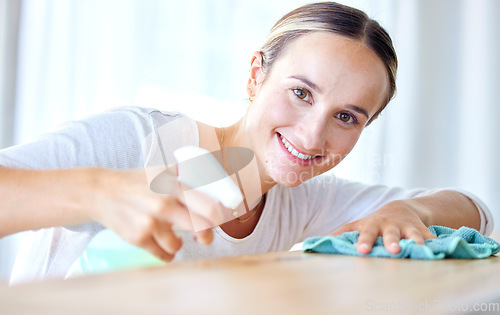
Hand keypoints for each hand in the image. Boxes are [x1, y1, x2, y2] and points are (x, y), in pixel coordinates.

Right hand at [81, 167, 224, 261]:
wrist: (101, 192)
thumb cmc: (137, 182)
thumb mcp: (162, 172)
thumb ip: (187, 176)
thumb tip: (215, 178)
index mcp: (174, 186)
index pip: (209, 207)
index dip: (220, 216)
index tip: (221, 219)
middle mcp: (164, 205)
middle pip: (201, 228)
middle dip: (206, 236)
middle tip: (204, 236)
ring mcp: (150, 223)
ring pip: (179, 245)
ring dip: (180, 244)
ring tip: (175, 236)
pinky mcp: (137, 238)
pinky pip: (163, 255)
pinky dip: (167, 253)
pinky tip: (164, 244)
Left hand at [330, 199, 436, 254]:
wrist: (399, 209)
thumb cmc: (373, 222)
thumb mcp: (357, 225)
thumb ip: (341, 233)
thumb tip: (317, 243)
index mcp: (372, 226)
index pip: (366, 233)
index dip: (364, 242)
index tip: (361, 251)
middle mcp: (390, 226)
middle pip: (390, 234)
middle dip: (391, 241)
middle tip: (393, 251)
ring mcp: (407, 228)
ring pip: (412, 234)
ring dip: (415, 241)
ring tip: (419, 249)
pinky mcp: (423, 231)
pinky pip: (431, 237)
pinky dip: (436, 243)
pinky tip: (441, 249)